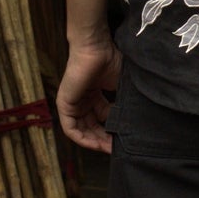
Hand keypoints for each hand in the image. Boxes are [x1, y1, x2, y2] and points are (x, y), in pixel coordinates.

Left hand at [56, 35, 121, 153]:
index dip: (113, 132)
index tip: (126, 141)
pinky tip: (97, 144)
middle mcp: (82, 101)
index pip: (103, 120)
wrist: (95, 48)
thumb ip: (123, 104)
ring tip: (110, 149)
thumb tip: (134, 123)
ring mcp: (72, 104)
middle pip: (92, 128)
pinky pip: (71, 130)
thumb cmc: (109, 60)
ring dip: (96, 142)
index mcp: (94, 96)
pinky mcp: (64, 105)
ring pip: (82, 131)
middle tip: (119, 149)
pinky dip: (83, 139)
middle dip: (105, 140)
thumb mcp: (120, 87)